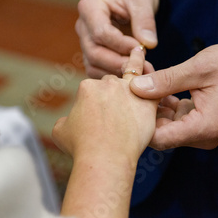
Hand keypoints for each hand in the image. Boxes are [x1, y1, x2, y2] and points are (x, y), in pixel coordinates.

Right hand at [53, 46, 158, 160]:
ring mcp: (128, 91)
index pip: (92, 89)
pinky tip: (158, 67)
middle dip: (110, 97)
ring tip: (136, 60)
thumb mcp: (60, 131)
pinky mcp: (147, 103)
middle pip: (111, 83)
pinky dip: (154, 77)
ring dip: (132, 83)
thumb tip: (68, 120)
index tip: (95, 121)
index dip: (93, 105)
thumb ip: (65, 120)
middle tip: (111, 119)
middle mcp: (108, 83)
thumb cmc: (82, 147)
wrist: (104, 157)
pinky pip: (154, 86)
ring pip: (132, 82)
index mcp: (87, 87)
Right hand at [76, 0, 158, 77]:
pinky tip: (132, 74)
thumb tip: (148, 44)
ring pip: (93, 65)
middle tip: (141, 66)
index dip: (121, 45)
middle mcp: (82, 25)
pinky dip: (114, 76)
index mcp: (89, 7)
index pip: (100, 33)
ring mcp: (85, 41)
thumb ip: (145, 20)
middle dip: (118, 63)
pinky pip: (97, 71)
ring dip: (117, 72)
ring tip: (140, 71)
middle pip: (94, 53)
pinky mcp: (91, 54)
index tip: (141, 48)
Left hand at [129, 43, 217, 149]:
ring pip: (164, 124)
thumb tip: (135, 87)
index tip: (125, 98)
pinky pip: (173, 117)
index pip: (158, 138)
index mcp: (204, 127)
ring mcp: (200, 131)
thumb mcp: (199, 68)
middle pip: (159, 132)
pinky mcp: (198, 123)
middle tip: (128, 81)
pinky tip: (153, 81)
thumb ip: (166, 80)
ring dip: (151, 103)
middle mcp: (202, 136)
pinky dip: (162, 102)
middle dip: (142, 108)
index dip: (138, 121)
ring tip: (140, 76)